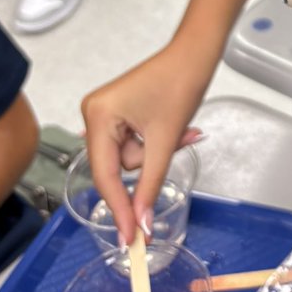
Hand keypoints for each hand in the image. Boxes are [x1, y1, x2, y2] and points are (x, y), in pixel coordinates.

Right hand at [81, 43, 210, 244]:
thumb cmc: (181, 83)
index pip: (105, 174)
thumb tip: (142, 225)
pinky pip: (135, 143)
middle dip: (150, 161)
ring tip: (180, 129)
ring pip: (130, 157)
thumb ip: (150, 186)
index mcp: (97, 115)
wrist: (197, 52)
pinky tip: (175, 127)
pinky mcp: (120, 112)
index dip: (119, 209)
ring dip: (157, 151)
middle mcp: (94, 113)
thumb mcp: (165, 140)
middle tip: (176, 141)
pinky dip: (156, 142)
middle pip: (117, 165)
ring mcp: (106, 112)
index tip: (130, 239)